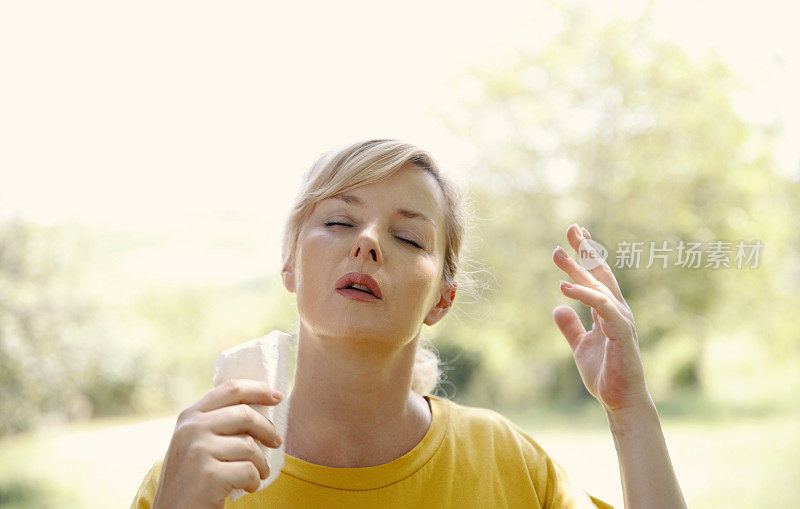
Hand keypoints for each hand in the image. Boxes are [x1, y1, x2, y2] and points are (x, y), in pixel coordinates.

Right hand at [152, 379, 283, 508]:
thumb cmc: (190, 479)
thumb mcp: (194, 443)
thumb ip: (216, 423)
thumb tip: (257, 405)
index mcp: (189, 417)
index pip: (230, 389)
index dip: (258, 389)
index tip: (277, 396)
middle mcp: (191, 429)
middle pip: (246, 414)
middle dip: (267, 429)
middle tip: (276, 442)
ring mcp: (198, 451)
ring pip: (250, 446)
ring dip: (262, 463)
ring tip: (259, 473)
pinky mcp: (208, 476)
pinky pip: (249, 470)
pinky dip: (255, 481)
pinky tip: (249, 487)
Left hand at [551, 224, 650, 412]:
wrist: (621, 402)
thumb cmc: (605, 375)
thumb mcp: (580, 346)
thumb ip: (570, 326)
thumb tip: (557, 307)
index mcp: (607, 312)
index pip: (596, 278)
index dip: (584, 258)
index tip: (571, 238)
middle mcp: (617, 311)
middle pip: (601, 274)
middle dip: (587, 251)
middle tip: (571, 229)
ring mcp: (621, 320)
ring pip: (600, 286)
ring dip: (579, 269)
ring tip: (558, 255)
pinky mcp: (621, 332)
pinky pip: (602, 307)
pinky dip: (584, 294)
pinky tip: (564, 287)